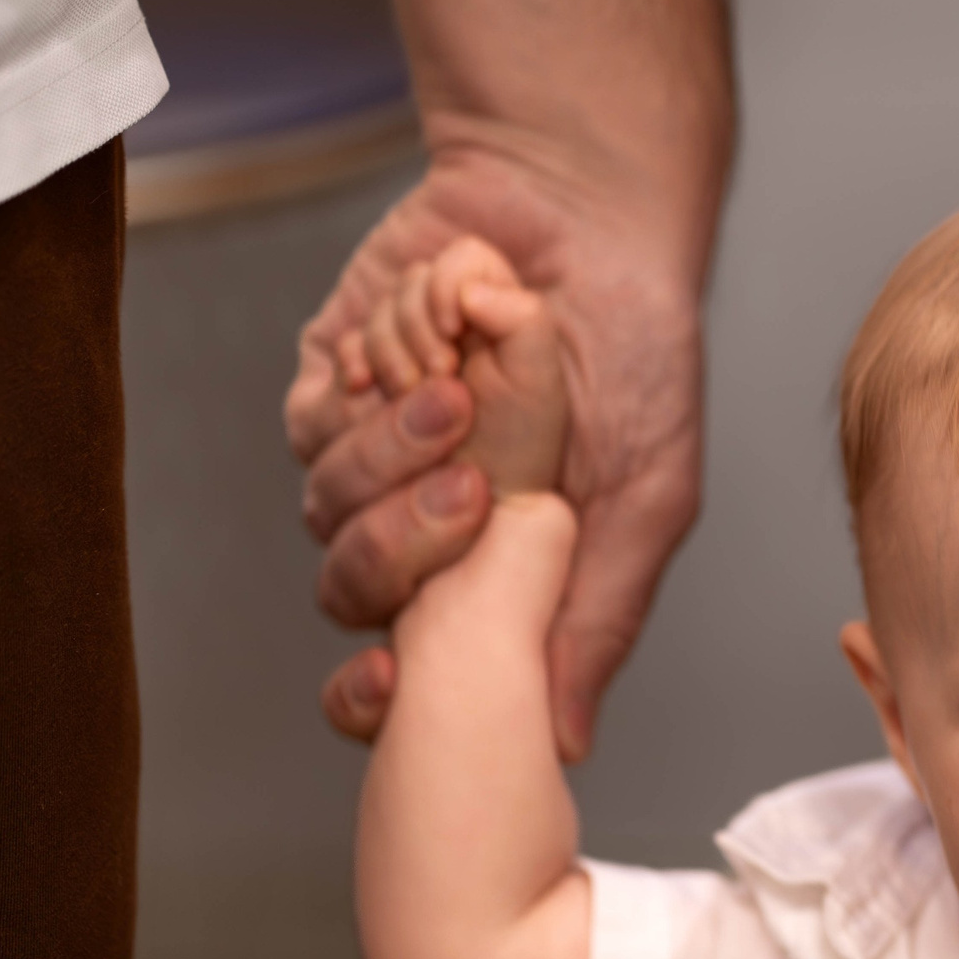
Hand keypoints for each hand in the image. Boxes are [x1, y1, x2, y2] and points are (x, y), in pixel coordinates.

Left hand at [288, 142, 704, 758]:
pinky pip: (311, 421)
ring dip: (391, 454)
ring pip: (327, 507)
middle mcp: (422, 527)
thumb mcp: (646, 496)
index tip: (388, 691)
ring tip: (461, 388)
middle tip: (471, 490)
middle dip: (400, 548)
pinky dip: (369, 387)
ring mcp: (370, 454)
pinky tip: (431, 347)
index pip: (406, 673)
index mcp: (493, 576)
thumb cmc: (639, 353)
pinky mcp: (333, 379)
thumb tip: (562, 744)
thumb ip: (596, 614)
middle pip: (353, 593)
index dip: (378, 698)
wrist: (590, 214)